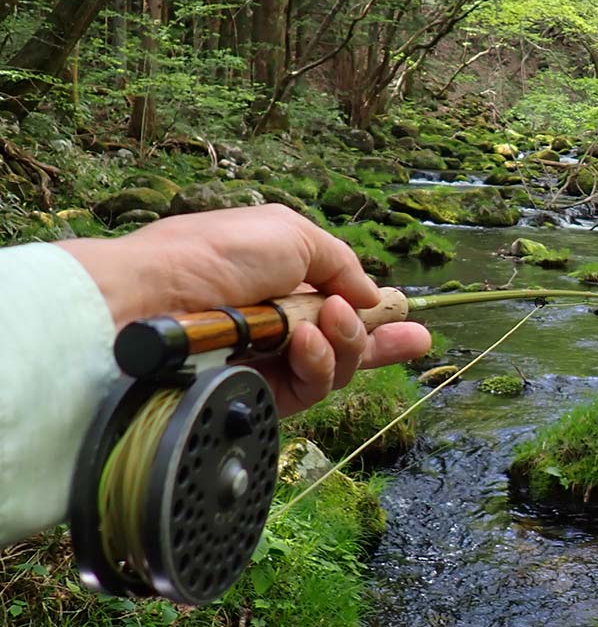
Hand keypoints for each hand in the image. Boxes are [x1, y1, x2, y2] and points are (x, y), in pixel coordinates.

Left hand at [58, 205, 430, 415]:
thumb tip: (371, 297)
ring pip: (336, 365)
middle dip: (382, 341)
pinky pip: (309, 386)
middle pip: (345, 342)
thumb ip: (343, 265)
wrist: (154, 301)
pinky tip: (304, 342)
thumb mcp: (292, 234)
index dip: (375, 313)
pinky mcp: (258, 392)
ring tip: (328, 322)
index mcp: (280, 278)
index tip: (409, 323)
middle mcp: (277, 322)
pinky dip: (317, 362)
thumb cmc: (214, 255)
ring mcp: (268, 359)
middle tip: (414, 340)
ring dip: (346, 341)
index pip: (338, 301)